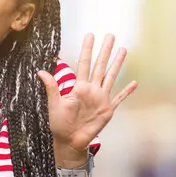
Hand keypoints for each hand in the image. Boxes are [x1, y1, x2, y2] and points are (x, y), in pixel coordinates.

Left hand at [38, 34, 137, 155]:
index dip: (87, 49)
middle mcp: (92, 89)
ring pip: (111, 77)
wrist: (69, 141)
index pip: (84, 63)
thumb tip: (41, 71)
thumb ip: (51, 87)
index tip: (90, 35)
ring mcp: (101, 99)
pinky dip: (127, 91)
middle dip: (105, 50)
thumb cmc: (59, 123)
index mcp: (79, 87)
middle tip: (110, 35)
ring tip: (123, 49)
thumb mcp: (54, 104)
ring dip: (117, 64)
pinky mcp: (107, 110)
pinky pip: (119, 98)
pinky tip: (135, 82)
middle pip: (101, 66)